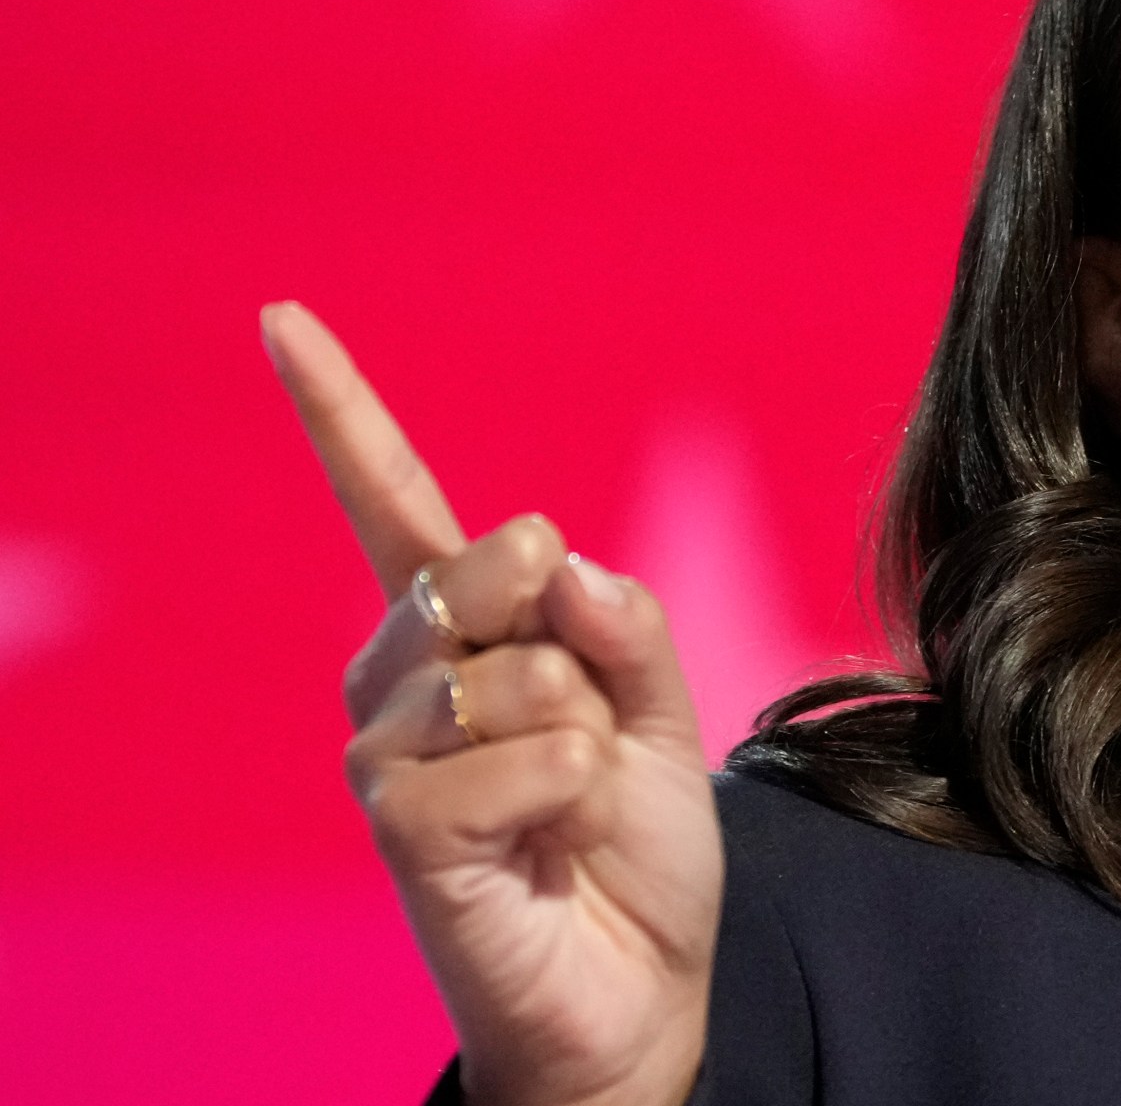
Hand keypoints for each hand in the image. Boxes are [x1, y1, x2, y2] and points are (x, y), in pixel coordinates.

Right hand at [264, 302, 720, 1105]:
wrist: (637, 981)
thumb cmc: (631, 841)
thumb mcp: (659, 710)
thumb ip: (619, 624)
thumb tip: (553, 556)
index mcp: (461, 633)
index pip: (394, 505)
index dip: (341, 413)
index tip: (283, 317)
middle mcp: (401, 680)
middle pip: (482, 566)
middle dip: (566, 623)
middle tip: (591, 721)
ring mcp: (390, 755)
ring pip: (512, 668)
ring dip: (582, 729)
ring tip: (572, 797)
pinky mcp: (402, 831)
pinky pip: (515, 754)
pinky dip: (569, 785)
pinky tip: (556, 834)